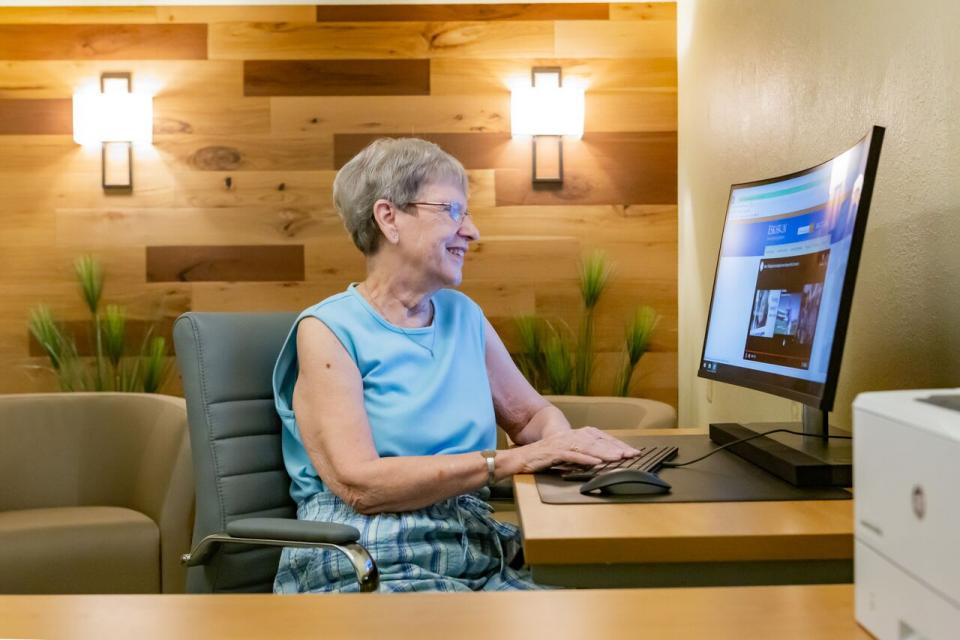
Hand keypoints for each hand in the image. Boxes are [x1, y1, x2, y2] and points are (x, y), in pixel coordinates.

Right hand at [514, 427, 641, 472]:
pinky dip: (584, 459)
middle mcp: (570, 436)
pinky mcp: (554, 452)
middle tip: (633, 454)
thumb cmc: (543, 458)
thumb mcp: (567, 455)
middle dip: (617, 448)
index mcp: (575, 436)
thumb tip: (601, 461)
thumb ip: (582, 456)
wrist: (521, 458)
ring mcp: (562, 443)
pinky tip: (595, 463)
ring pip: (587, 446)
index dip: (618, 444)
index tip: (633, 452)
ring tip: (618, 458)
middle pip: (598, 441)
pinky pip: (571, 455)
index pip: (601, 438)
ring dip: (604, 452)